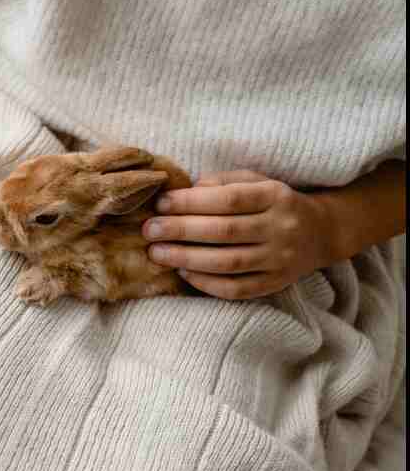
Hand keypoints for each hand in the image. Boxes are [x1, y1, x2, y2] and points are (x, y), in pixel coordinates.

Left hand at [142, 171, 337, 299]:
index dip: (192, 202)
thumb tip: (185, 191)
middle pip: (225, 231)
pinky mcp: (274, 284)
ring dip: (187, 258)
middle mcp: (281, 228)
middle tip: (149, 230)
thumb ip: (222, 183)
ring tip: (157, 253)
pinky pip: (236, 288)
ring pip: (229, 262)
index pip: (230, 199)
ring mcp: (279, 259)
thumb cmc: (273, 204)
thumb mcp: (256, 182)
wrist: (320, 233)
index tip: (161, 204)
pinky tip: (183, 272)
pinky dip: (206, 283)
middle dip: (181, 230)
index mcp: (276, 196)